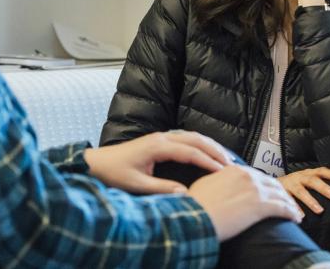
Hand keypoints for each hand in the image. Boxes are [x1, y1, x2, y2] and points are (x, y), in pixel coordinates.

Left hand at [84, 130, 232, 193]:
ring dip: (209, 145)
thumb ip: (161, 188)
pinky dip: (199, 144)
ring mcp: (160, 137)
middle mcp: (161, 138)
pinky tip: (206, 153)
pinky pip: (185, 138)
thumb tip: (185, 193)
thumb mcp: (136, 184)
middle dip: (215, 150)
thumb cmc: (114, 173)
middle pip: (195, 139)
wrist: (97, 163)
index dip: (208, 162)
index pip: (190, 152)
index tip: (224, 172)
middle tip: (231, 165)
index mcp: (157, 147)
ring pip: (191, 136)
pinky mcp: (158, 140)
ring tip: (224, 159)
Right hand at [188, 165, 302, 240]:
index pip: (256, 175)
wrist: (198, 216)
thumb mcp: (205, 183)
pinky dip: (291, 213)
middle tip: (285, 200)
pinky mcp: (261, 206)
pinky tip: (295, 218)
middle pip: (272, 182)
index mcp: (234, 170)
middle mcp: (247, 177)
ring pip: (280, 194)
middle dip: (281, 192)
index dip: (265, 183)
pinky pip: (283, 208)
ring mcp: (256, 191)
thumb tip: (221, 183)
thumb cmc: (197, 204)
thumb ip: (219, 180)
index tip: (268, 190)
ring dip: (289, 202)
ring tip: (293, 210)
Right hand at [278, 167, 329, 214]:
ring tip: (320, 210)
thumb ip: (317, 184)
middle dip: (323, 188)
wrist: (270, 185)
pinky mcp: (281, 192)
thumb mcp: (304, 180)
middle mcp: (298, 177)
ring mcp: (289, 184)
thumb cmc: (294, 185)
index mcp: (306, 174)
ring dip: (310, 200)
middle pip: (312, 180)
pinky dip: (295, 208)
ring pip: (300, 191)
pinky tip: (301, 216)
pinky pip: (288, 201)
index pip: (320, 171)